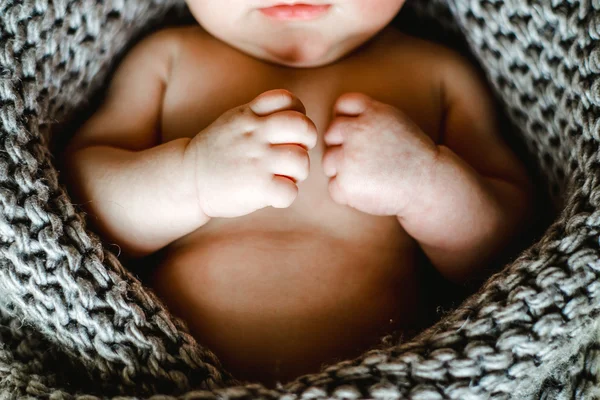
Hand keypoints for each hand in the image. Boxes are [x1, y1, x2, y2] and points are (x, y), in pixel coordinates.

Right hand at [185, 89, 317, 217]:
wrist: (188, 179)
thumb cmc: (217, 153)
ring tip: (284, 177)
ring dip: (299, 172)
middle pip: (302, 126)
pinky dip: (287, 196)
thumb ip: (260, 114)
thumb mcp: (234, 121)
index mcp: (250, 115)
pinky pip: (290, 191)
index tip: (290, 130)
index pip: (289, 100)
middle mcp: (255, 135)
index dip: (298, 113)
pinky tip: (274, 195)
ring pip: (301, 160)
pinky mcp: (257, 187)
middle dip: (308, 140)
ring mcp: (257, 161)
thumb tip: (297, 117)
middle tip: (297, 152)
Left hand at [322, 93, 438, 216]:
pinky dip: (347, 192)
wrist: (429, 184)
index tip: (361, 135)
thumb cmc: (411, 155)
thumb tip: (336, 119)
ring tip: (369, 176)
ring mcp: (349, 158)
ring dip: (343, 170)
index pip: (343, 104)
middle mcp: (358, 131)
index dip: (347, 119)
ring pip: (328, 161)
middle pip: (331, 133)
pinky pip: (333, 187)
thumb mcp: (395, 122)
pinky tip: (368, 190)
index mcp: (372, 112)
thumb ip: (368, 115)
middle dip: (343, 146)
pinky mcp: (346, 183)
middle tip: (367, 160)